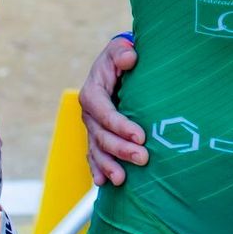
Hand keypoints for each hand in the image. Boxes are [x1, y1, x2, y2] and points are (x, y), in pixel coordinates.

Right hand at [78, 37, 146, 185]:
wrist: (118, 67)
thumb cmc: (122, 57)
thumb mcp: (119, 50)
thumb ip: (121, 52)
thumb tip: (130, 58)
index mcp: (92, 92)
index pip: (104, 112)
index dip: (120, 125)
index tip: (141, 135)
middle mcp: (89, 113)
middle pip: (101, 135)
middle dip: (121, 149)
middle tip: (143, 158)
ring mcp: (92, 128)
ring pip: (97, 150)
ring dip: (108, 165)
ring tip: (122, 179)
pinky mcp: (98, 138)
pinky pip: (94, 156)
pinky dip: (97, 169)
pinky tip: (103, 183)